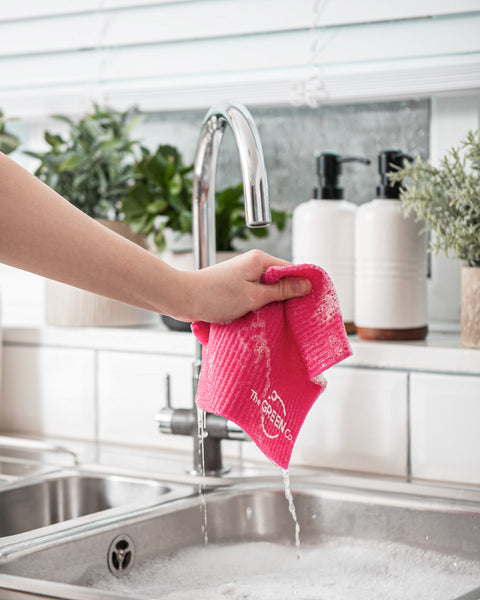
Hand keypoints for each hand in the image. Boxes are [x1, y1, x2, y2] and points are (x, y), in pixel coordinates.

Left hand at [174, 250, 311, 322]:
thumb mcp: (254, 297)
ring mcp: (243, 274)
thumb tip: (305, 284)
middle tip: (296, 315)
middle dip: (288, 296)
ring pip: (267, 289)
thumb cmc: (214, 297)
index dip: (302, 285)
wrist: (183, 299)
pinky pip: (255, 294)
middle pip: (281, 279)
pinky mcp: (235, 285)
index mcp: (260, 260)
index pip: (292, 269)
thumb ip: (281, 291)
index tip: (311, 302)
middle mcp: (252, 263)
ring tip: (277, 318)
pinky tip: (261, 317)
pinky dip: (260, 304)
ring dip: (272, 303)